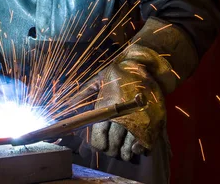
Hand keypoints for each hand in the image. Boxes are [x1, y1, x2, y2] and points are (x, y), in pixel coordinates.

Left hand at [77, 46, 167, 160]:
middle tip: (112, 149)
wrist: (145, 67)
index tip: (100, 146)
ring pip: (129, 148)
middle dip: (111, 150)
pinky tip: (138, 147)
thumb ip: (83, 94)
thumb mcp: (98, 81)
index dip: (99, 144)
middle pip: (113, 144)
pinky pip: (146, 145)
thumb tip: (66, 105)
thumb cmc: (119, 75)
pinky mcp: (153, 122)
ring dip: (125, 152)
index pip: (99, 136)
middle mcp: (121, 116)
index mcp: (106, 107)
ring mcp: (138, 120)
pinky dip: (141, 150)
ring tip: (124, 150)